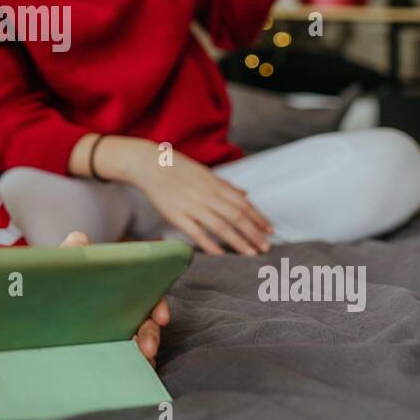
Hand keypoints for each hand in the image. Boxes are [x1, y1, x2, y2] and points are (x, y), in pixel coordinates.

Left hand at [58, 231, 169, 367]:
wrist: (31, 309)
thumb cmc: (53, 284)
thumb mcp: (61, 266)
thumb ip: (70, 252)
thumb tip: (78, 239)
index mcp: (117, 291)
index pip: (146, 297)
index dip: (158, 306)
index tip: (161, 318)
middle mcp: (120, 314)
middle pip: (145, 325)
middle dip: (151, 336)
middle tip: (147, 348)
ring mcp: (112, 336)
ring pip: (137, 346)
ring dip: (143, 354)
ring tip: (139, 362)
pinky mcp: (101, 354)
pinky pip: (122, 363)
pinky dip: (131, 368)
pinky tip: (129, 372)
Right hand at [124, 144, 273, 256]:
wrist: (149, 164)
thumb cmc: (177, 168)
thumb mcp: (205, 173)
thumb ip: (226, 186)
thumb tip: (246, 194)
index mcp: (215, 184)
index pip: (243, 203)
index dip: (258, 217)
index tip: (270, 230)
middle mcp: (207, 195)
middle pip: (237, 216)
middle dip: (254, 232)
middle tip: (266, 247)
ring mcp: (192, 206)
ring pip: (221, 226)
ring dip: (238, 241)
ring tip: (251, 253)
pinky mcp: (176, 216)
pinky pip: (197, 233)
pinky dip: (210, 244)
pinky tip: (221, 255)